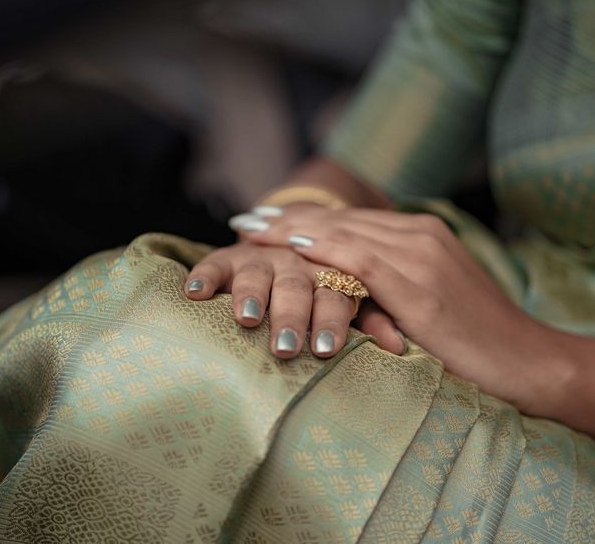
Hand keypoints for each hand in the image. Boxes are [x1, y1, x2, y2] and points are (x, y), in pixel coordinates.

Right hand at [184, 236, 405, 358]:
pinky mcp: (232, 256)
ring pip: (258, 271)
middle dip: (291, 315)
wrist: (301, 246)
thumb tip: (400, 348)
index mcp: (337, 268)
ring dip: (252, 294)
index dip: (333, 316)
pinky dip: (206, 276)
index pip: (339, 289)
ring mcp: (265, 256)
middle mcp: (300, 260)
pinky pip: (216, 263)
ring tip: (247, 319)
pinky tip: (194, 294)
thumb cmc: (333, 294)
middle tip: (287, 348)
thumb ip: (376, 319)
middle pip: (298, 283)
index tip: (328, 348)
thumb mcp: (361, 304)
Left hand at [240, 206, 560, 412]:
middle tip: (243, 222)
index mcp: (423, 235)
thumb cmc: (478, 344)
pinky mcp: (421, 285)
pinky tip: (292, 247)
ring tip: (252, 232)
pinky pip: (362, 258)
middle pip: (339, 220)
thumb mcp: (429, 305)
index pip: (349, 220)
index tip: (263, 221)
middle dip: (287, 220)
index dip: (302, 219)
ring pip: (344, 233)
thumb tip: (349, 293)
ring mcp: (422, 255)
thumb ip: (392, 288)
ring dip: (292, 231)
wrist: (529, 362)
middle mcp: (420, 235)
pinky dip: (324, 249)